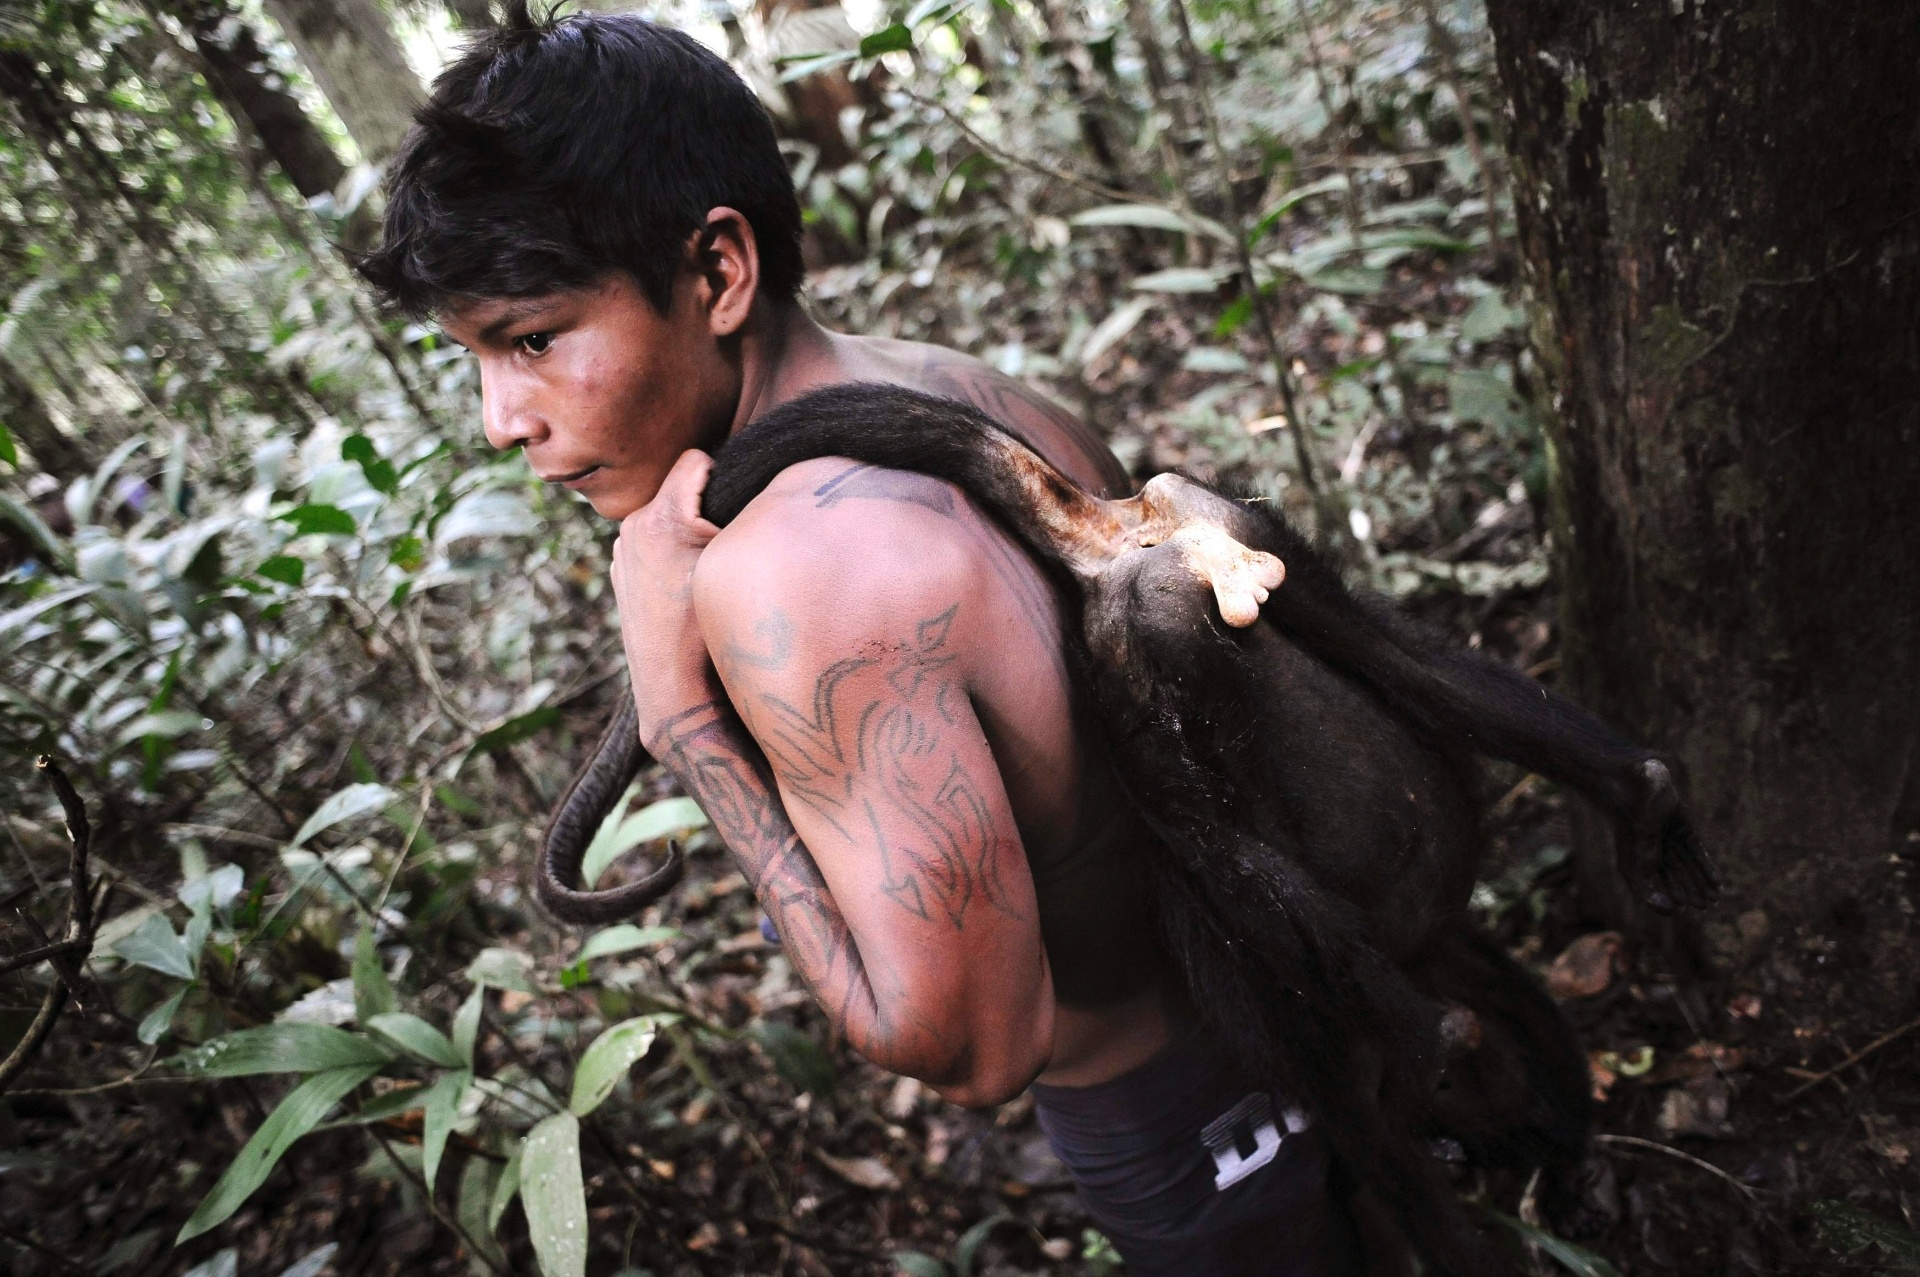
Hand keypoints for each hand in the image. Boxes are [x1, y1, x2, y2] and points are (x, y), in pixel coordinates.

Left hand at [610, 450, 722, 745]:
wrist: (676, 689)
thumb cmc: (712, 630)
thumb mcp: (736, 567)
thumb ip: (744, 519)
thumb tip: (767, 484)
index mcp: (659, 518)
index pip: (697, 460)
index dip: (724, 476)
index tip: (735, 511)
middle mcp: (631, 528)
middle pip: (680, 488)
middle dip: (705, 505)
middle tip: (725, 544)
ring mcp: (622, 551)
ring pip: (668, 515)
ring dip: (687, 529)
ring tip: (704, 569)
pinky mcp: (622, 571)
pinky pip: (654, 541)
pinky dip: (671, 552)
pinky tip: (685, 586)